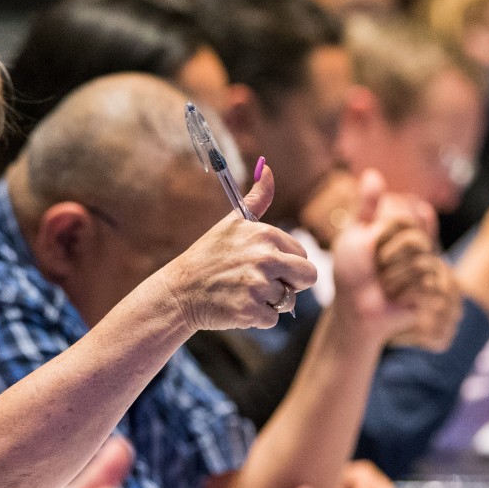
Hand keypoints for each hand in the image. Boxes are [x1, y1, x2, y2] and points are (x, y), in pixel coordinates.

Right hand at [157, 163, 317, 330]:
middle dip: (292, 284)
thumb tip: (268, 168)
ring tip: (243, 293)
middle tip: (265, 284)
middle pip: (308, 277)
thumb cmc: (209, 256)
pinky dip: (257, 318)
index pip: (302, 254)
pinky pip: (272, 319)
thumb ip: (257, 198)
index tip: (263, 265)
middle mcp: (265, 257)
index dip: (286, 264)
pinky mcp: (251, 311)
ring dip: (270, 302)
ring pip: (289, 301)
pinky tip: (236, 306)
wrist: (180, 291)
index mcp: (265, 234)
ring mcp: (258, 286)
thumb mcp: (232, 223)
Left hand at [329, 170, 451, 340]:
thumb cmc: (351, 273)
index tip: (377, 239)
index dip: (394, 228)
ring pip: (419, 259)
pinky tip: (394, 298)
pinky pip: (423, 279)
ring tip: (384, 285)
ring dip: (391, 274)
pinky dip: (401, 288)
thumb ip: (368, 207)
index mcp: (404, 232)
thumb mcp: (356, 235)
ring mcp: (427, 269)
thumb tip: (373, 173)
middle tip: (375, 269)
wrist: (354, 309)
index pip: (410, 218)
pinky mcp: (431, 291)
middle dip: (386, 254)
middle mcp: (419, 248)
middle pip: (415, 238)